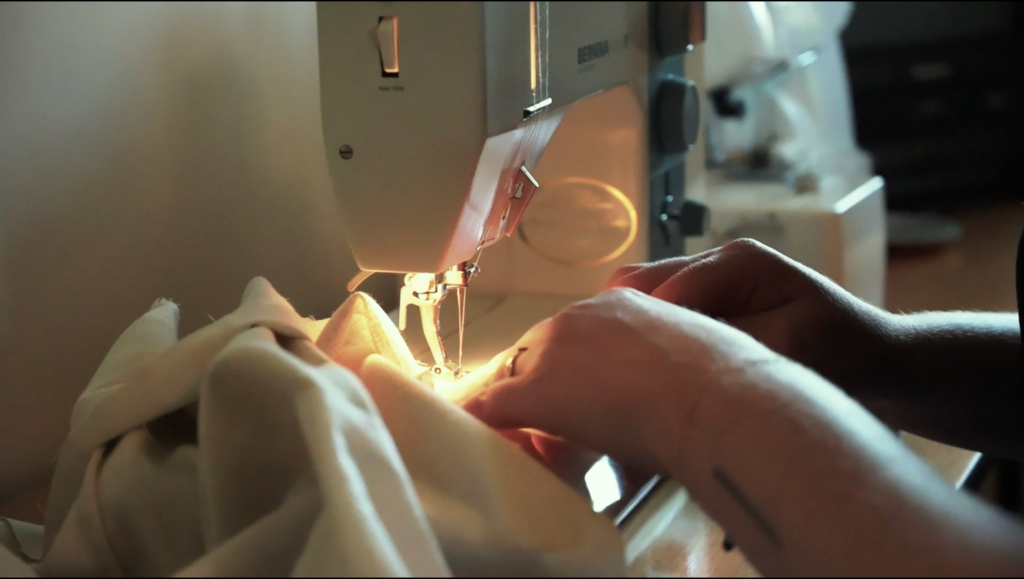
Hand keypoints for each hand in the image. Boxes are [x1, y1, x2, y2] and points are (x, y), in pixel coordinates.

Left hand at [463, 287, 784, 473]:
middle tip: (549, 422)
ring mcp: (555, 351)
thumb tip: (654, 402)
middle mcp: (581, 317)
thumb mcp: (692, 364)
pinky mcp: (538, 391)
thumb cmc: (724, 391)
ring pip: (514, 377)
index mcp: (621, 305)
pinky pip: (492, 406)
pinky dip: (481, 422)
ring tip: (520, 437)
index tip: (579, 392)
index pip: (574, 334)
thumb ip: (664, 372)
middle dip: (538, 385)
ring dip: (517, 407)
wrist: (720, 401)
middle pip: (537, 351)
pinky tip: (471, 435)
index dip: (570, 369)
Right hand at [606, 239, 894, 398]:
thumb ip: (726, 339)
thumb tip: (669, 345)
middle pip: (642, 282)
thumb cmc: (840, 355)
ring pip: (644, 289)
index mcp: (739, 263)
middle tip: (610, 373)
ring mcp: (713, 271)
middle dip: (622, 325)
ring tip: (625, 371)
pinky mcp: (711, 291)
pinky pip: (661, 303)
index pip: (667, 290)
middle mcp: (720, 257)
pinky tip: (643, 364)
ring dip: (632, 328)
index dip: (638, 331)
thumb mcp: (786, 349)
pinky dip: (648, 331)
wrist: (876, 357)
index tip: (616, 372)